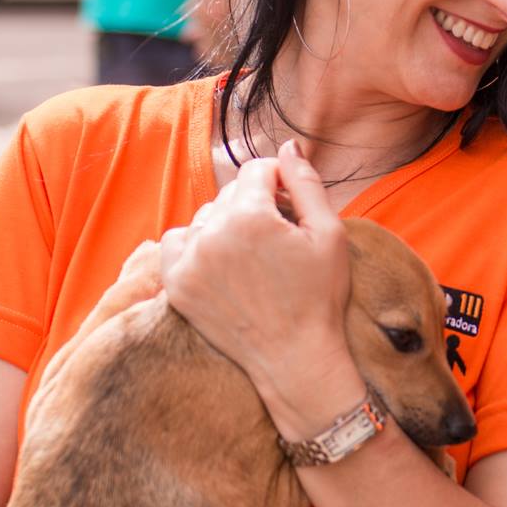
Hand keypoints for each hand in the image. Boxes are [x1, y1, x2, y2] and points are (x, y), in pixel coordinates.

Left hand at [158, 142, 360, 432]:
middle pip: (229, 194)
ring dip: (225, 226)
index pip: (256, 171)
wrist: (294, 359)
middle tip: (277, 241)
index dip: (279, 184)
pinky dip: (196, 247)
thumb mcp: (330, 235)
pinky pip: (176, 243)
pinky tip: (222, 264)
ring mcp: (189, 262)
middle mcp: (213, 234)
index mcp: (251, 217)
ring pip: (204, 218)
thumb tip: (287, 146)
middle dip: (254, 206)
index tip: (291, 210)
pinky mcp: (176, 285)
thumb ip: (307, 183)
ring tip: (251, 257)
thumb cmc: (319, 298)